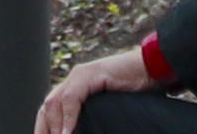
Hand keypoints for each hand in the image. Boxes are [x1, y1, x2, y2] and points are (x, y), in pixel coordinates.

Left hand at [37, 41, 156, 133]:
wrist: (152, 69)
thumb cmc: (135, 91)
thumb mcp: (107, 108)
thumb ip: (91, 117)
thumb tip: (79, 131)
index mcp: (75, 86)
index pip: (49, 109)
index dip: (44, 128)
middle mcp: (73, 79)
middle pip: (47, 106)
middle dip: (44, 129)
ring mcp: (80, 75)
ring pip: (55, 102)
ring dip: (54, 126)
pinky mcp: (91, 75)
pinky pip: (72, 98)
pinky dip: (68, 118)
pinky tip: (67, 133)